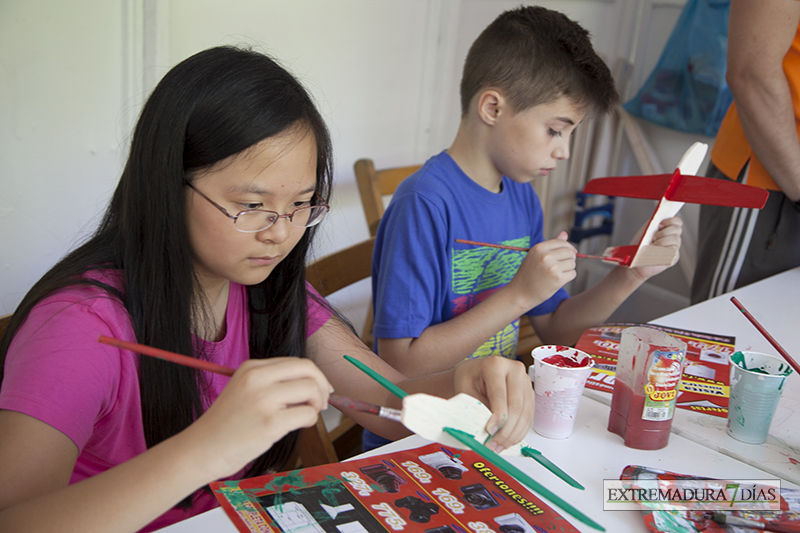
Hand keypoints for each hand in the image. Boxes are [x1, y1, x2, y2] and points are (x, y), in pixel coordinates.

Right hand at [182, 357, 330, 479]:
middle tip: (322, 402)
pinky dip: (309, 421)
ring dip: (316, 405)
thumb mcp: (245, 390)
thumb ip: (274, 382)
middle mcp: (257, 378)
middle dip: (322, 386)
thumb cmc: (227, 425)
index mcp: (252, 367)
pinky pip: (308, 414)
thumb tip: (315, 384)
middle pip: (308, 369)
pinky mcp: (270, 423)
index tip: (320, 390)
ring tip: (304, 416)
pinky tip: (295, 427)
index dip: (315, 376)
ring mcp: (263, 399)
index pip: (297, 362)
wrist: (202, 449)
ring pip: (311, 390)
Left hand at [453, 356, 533, 452]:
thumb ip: (476, 407)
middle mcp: (515, 369)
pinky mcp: (529, 394)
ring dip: (513, 435)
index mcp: (495, 364)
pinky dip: (518, 432)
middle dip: (505, 430)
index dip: (497, 416)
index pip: (500, 395)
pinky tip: (507, 441)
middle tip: (493, 445)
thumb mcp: (464, 389)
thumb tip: (486, 430)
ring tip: (498, 447)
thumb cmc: (469, 379)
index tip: (489, 432)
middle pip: (516, 406)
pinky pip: (528, 417)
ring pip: (525, 414)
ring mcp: (525, 381)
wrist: (475, 373)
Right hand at [508, 231, 575, 308]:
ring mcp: (552, 267)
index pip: (562, 242)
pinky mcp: (558, 279)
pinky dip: (568, 277)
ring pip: (572, 263)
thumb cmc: (528, 275)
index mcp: (539, 248)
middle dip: (569, 258)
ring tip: (556, 274)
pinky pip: (573, 273)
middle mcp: (545, 256)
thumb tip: (565, 233)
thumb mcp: (535, 257)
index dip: (568, 248)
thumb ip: (550, 245)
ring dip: (568, 268)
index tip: (569, 254)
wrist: (520, 294)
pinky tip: (557, 280)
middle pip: (569, 252)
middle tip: (561, 266)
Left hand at [630, 216, 682, 280]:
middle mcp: (672, 239)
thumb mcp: (646, 230)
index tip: (660, 225)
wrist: (634, 260)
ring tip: (652, 246)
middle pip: (677, 229)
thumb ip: (654, 222)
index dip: (671, 221)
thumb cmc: (639, 246)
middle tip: (653, 238)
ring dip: (662, 241)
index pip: (677, 222)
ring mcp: (674, 249)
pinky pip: (673, 251)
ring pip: (676, 239)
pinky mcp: (673, 258)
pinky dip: (662, 250)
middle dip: (664, 232)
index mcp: (667, 231)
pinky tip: (655, 252)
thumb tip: (661, 215)